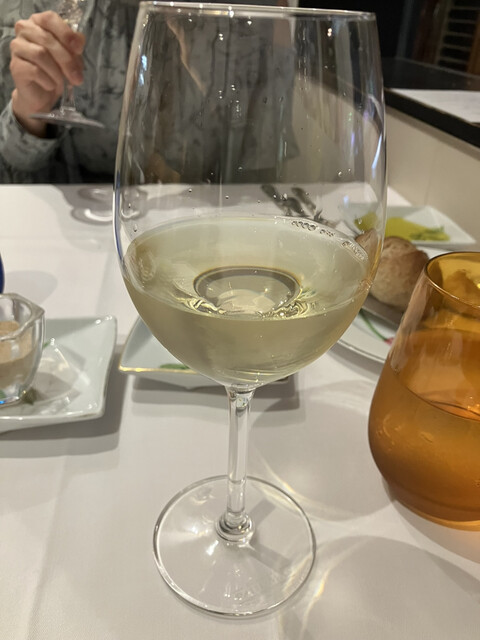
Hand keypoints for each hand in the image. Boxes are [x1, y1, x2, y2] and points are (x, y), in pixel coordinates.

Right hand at [9, 11, 84, 136]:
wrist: (42, 96)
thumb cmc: (57, 73)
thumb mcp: (71, 60)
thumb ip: (74, 48)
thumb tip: (80, 41)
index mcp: (40, 23)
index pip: (51, 19)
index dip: (66, 32)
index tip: (80, 48)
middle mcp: (25, 30)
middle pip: (48, 39)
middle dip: (68, 60)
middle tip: (79, 78)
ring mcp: (18, 48)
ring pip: (41, 54)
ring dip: (58, 72)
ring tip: (65, 84)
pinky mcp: (16, 67)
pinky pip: (35, 70)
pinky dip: (49, 81)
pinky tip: (52, 87)